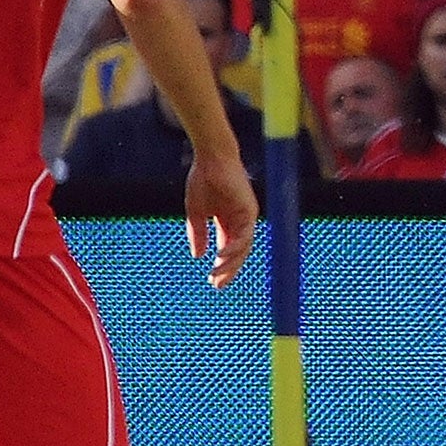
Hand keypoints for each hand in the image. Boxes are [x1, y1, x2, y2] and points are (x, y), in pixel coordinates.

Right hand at [185, 153, 258, 289]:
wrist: (210, 160)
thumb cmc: (202, 181)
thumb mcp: (196, 212)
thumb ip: (198, 234)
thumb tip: (197, 256)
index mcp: (228, 223)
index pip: (228, 251)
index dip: (221, 267)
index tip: (212, 282)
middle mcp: (240, 222)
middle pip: (238, 253)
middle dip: (228, 270)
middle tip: (217, 285)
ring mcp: (246, 217)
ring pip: (243, 247)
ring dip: (231, 263)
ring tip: (218, 275)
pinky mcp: (249, 210)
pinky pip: (244, 234)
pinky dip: (234, 247)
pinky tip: (221, 256)